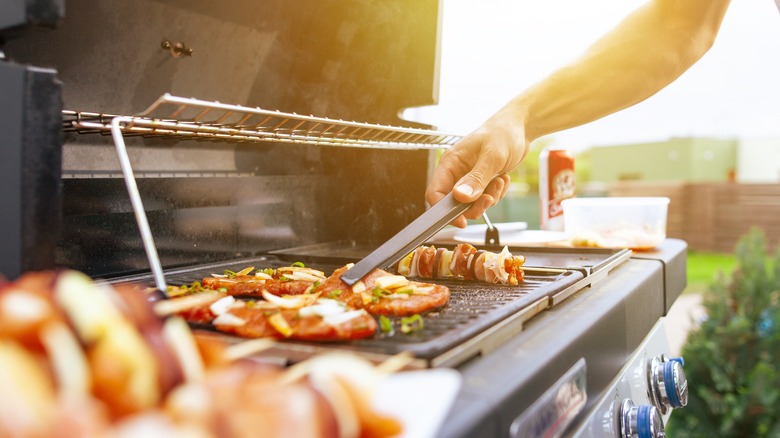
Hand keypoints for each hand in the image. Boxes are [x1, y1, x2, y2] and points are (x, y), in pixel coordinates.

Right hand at [425, 109, 527, 226]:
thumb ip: (476, 178)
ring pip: (471, 204)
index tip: (461, 220)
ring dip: (488, 198)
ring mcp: (469, 178)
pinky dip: (495, 194)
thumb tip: (460, 197)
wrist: (521, 128)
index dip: (444, 210)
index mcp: (450, 163)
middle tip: (489, 198)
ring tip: (499, 181)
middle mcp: (456, 172)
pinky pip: (484, 199)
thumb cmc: (504, 133)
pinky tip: (502, 179)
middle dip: (474, 205)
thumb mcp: (492, 156)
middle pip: (454, 203)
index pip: (435, 193)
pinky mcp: (481, 182)